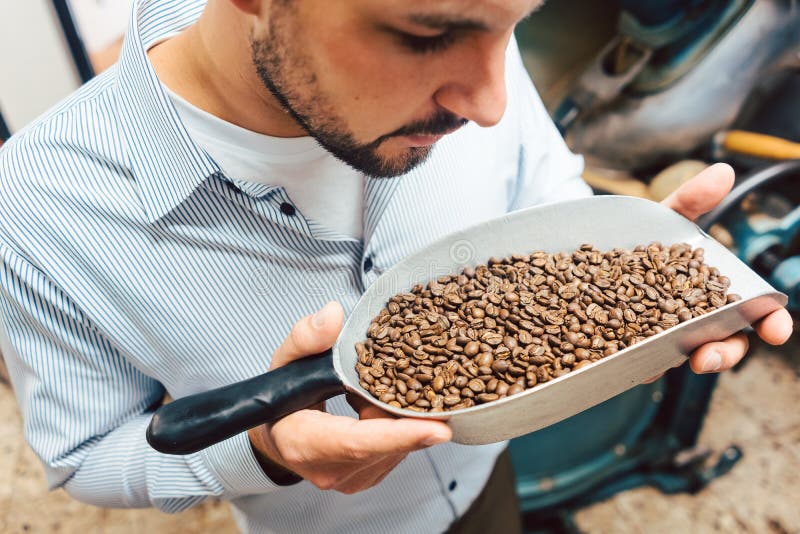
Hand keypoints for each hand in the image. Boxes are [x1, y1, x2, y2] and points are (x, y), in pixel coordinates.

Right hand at [248, 301, 451, 492]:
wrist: (276, 437)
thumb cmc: (279, 400)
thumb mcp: (285, 361)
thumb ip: (306, 337)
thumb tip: (333, 314)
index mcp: (305, 444)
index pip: (359, 441)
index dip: (401, 434)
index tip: (440, 427)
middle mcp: (331, 471)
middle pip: (389, 441)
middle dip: (408, 408)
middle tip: (417, 374)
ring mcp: (351, 481)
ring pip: (399, 446)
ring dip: (401, 415)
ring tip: (384, 387)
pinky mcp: (367, 479)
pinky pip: (397, 450)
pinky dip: (398, 425)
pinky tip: (385, 404)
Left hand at [642, 163, 792, 382]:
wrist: (593, 250)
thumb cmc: (642, 239)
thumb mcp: (665, 217)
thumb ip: (692, 200)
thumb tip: (723, 170)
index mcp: (714, 295)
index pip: (751, 314)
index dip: (770, 323)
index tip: (777, 329)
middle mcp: (691, 321)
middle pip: (718, 346)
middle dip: (721, 354)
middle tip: (709, 355)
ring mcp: (658, 338)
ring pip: (676, 360)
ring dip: (676, 362)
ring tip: (667, 360)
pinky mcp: (624, 347)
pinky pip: (630, 362)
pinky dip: (631, 362)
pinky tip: (624, 358)